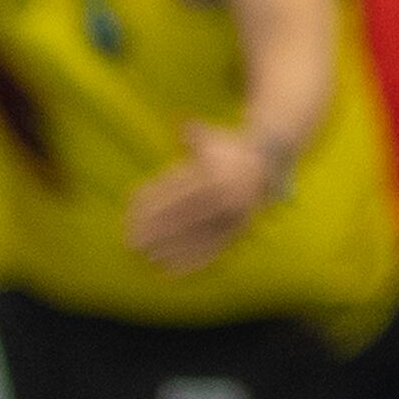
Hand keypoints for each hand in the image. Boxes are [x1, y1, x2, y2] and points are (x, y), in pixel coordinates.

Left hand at [125, 121, 278, 272]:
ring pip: (197, 237)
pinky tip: (172, 273)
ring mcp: (233, 217)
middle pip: (184, 218)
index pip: (177, 192)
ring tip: (148, 260)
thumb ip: (192, 134)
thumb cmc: (227, 148)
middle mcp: (226, 197)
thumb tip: (179, 125)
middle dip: (156, 232)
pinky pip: (213, 251)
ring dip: (171, 251)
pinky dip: (193, 263)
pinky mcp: (238, 231)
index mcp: (216, 174)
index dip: (153, 205)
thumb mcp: (210, 137)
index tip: (130, 216)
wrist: (268, 161)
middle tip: (131, 243)